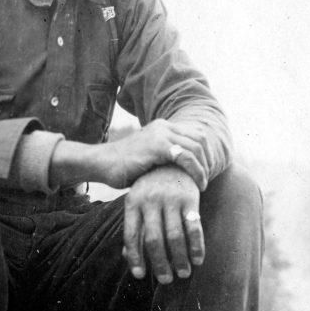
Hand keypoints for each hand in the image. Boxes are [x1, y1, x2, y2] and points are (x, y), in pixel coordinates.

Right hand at [96, 119, 210, 190]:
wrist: (101, 164)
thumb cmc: (122, 168)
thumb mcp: (149, 158)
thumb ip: (166, 158)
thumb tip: (185, 173)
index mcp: (163, 126)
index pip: (195, 134)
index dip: (206, 153)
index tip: (207, 172)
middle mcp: (164, 126)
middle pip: (200, 139)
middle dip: (209, 160)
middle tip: (207, 179)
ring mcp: (161, 134)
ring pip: (197, 147)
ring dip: (204, 168)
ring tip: (203, 184)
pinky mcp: (157, 146)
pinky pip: (187, 157)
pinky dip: (197, 171)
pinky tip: (198, 184)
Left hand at [123, 166, 204, 283]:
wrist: (174, 160)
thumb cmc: (151, 187)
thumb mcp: (138, 202)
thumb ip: (134, 227)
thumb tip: (128, 257)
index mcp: (132, 202)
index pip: (131, 235)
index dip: (135, 257)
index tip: (140, 275)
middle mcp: (150, 200)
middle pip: (153, 239)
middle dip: (160, 263)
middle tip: (166, 280)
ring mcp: (170, 198)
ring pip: (175, 236)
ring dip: (180, 259)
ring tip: (183, 274)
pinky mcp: (189, 198)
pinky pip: (194, 227)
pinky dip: (196, 246)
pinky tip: (198, 259)